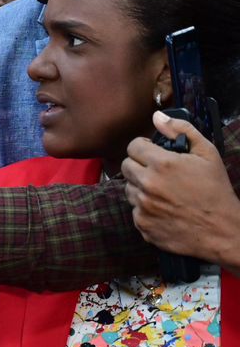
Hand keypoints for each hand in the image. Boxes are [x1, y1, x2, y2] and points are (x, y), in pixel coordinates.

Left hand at [123, 112, 239, 269]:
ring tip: (164, 191)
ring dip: (141, 187)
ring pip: (128, 188)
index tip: (151, 152)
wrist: (221, 230)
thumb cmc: (216, 191)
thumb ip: (181, 130)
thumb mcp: (208, 154)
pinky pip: (134, 209)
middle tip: (157, 171)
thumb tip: (157, 117)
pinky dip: (145, 208)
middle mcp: (147, 185)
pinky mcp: (142, 224)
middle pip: (126, 166)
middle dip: (139, 165)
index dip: (143, 147)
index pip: (132, 146)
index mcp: (162, 165)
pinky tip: (163, 207)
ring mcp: (143, 206)